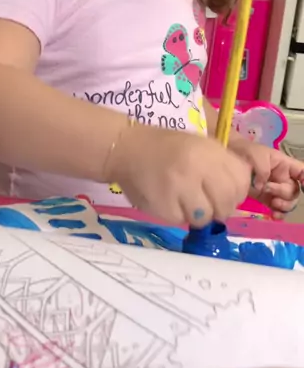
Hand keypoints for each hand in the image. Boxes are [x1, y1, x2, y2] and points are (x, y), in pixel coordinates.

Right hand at [108, 125, 250, 226]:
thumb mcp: (200, 146)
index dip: (237, 192)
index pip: (240, 182)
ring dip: (199, 214)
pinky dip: (178, 216)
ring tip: (185, 201)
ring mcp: (179, 189)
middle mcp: (196, 169)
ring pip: (206, 217)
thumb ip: (222, 166)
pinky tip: (169, 201)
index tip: (225, 192)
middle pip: (227, 204)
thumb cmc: (166, 148)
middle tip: (207, 203)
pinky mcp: (163, 207)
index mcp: (209, 152)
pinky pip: (182, 221)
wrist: (127, 149)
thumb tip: (240, 193)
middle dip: (221, 208)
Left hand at [231, 140, 302, 218]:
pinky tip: (274, 215)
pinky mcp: (264, 197)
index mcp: (283, 164)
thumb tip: (263, 187)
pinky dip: (278, 213)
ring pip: (288, 202)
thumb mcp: (257, 155)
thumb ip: (264, 170)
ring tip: (272, 202)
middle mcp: (282, 177)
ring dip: (283, 205)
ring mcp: (273, 189)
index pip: (301, 171)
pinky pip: (276, 208)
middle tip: (268, 188)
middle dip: (284, 193)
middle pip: (294, 191)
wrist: (228, 157)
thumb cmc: (244, 152)